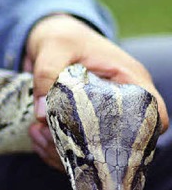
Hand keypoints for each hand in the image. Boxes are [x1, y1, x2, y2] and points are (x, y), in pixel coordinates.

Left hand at [24, 14, 168, 168]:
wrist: (47, 39)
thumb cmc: (61, 37)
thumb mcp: (54, 46)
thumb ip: (47, 73)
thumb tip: (42, 114)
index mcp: (128, 80)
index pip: (154, 113)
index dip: (142, 134)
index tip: (108, 143)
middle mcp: (118, 103)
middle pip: (119, 143)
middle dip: (84, 151)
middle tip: (50, 138)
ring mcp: (99, 117)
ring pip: (92, 152)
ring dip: (62, 153)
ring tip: (37, 135)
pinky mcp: (79, 126)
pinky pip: (72, 150)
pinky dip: (53, 151)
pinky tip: (35, 138)